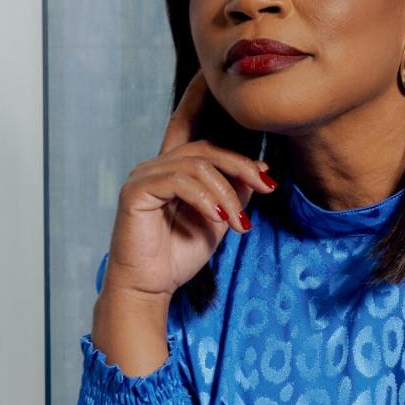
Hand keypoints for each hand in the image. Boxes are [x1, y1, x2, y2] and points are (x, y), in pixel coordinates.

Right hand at [100, 69, 276, 303]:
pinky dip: (205, 198)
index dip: (215, 119)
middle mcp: (158, 165)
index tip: (244, 131)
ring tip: (239, 222)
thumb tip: (260, 172)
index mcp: (176, 168)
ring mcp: (144, 175)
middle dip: (243, 166)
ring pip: (198, 165)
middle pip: (208, 148)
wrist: (152, 285)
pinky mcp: (136, 190)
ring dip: (228, 193)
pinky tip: (219, 218)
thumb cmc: (181, 253)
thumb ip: (233, 191)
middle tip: (268, 187)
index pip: (197, 131)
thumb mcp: (219, 218)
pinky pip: (179, 181)